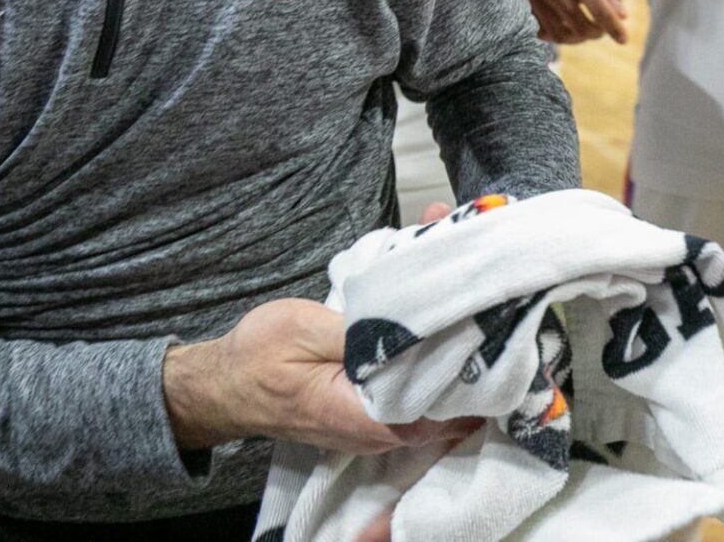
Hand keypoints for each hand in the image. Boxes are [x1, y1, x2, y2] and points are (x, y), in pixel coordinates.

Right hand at [163, 299, 479, 455]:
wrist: (223, 385)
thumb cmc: (259, 356)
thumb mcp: (306, 330)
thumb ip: (363, 334)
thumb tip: (419, 324)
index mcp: (367, 417)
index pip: (446, 408)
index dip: (478, 368)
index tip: (499, 321)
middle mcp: (383, 431)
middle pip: (451, 399)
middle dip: (476, 348)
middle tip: (496, 293)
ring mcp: (381, 423)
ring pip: (438, 390)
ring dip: (457, 344)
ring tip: (476, 291)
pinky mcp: (375, 408)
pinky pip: (418, 384)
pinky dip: (435, 349)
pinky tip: (443, 308)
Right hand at [504, 0, 628, 43]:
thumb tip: (623, 16)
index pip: (597, 7)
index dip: (612, 27)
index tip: (623, 39)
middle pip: (580, 26)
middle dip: (597, 33)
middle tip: (602, 27)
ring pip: (561, 34)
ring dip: (579, 38)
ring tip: (587, 29)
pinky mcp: (525, 2)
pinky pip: (544, 31)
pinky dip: (559, 36)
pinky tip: (567, 28)